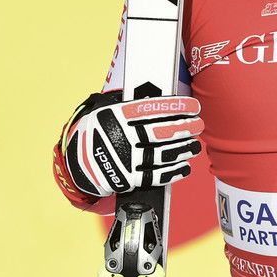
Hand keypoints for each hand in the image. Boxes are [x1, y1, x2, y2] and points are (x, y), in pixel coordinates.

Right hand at [58, 91, 202, 198]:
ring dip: (184, 149)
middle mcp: (123, 137)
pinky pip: (157, 175)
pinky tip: (185, 166)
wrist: (77, 163)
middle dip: (186, 127)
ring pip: (163, 154)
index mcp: (118, 116)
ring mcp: (126, 159)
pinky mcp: (128, 178)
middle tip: (199, 125)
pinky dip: (175, 171)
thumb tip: (159, 98)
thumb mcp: (106, 111)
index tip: (194, 106)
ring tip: (195, 146)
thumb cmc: (98, 132)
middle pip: (163, 131)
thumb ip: (130, 105)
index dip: (178, 107)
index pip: (155, 109)